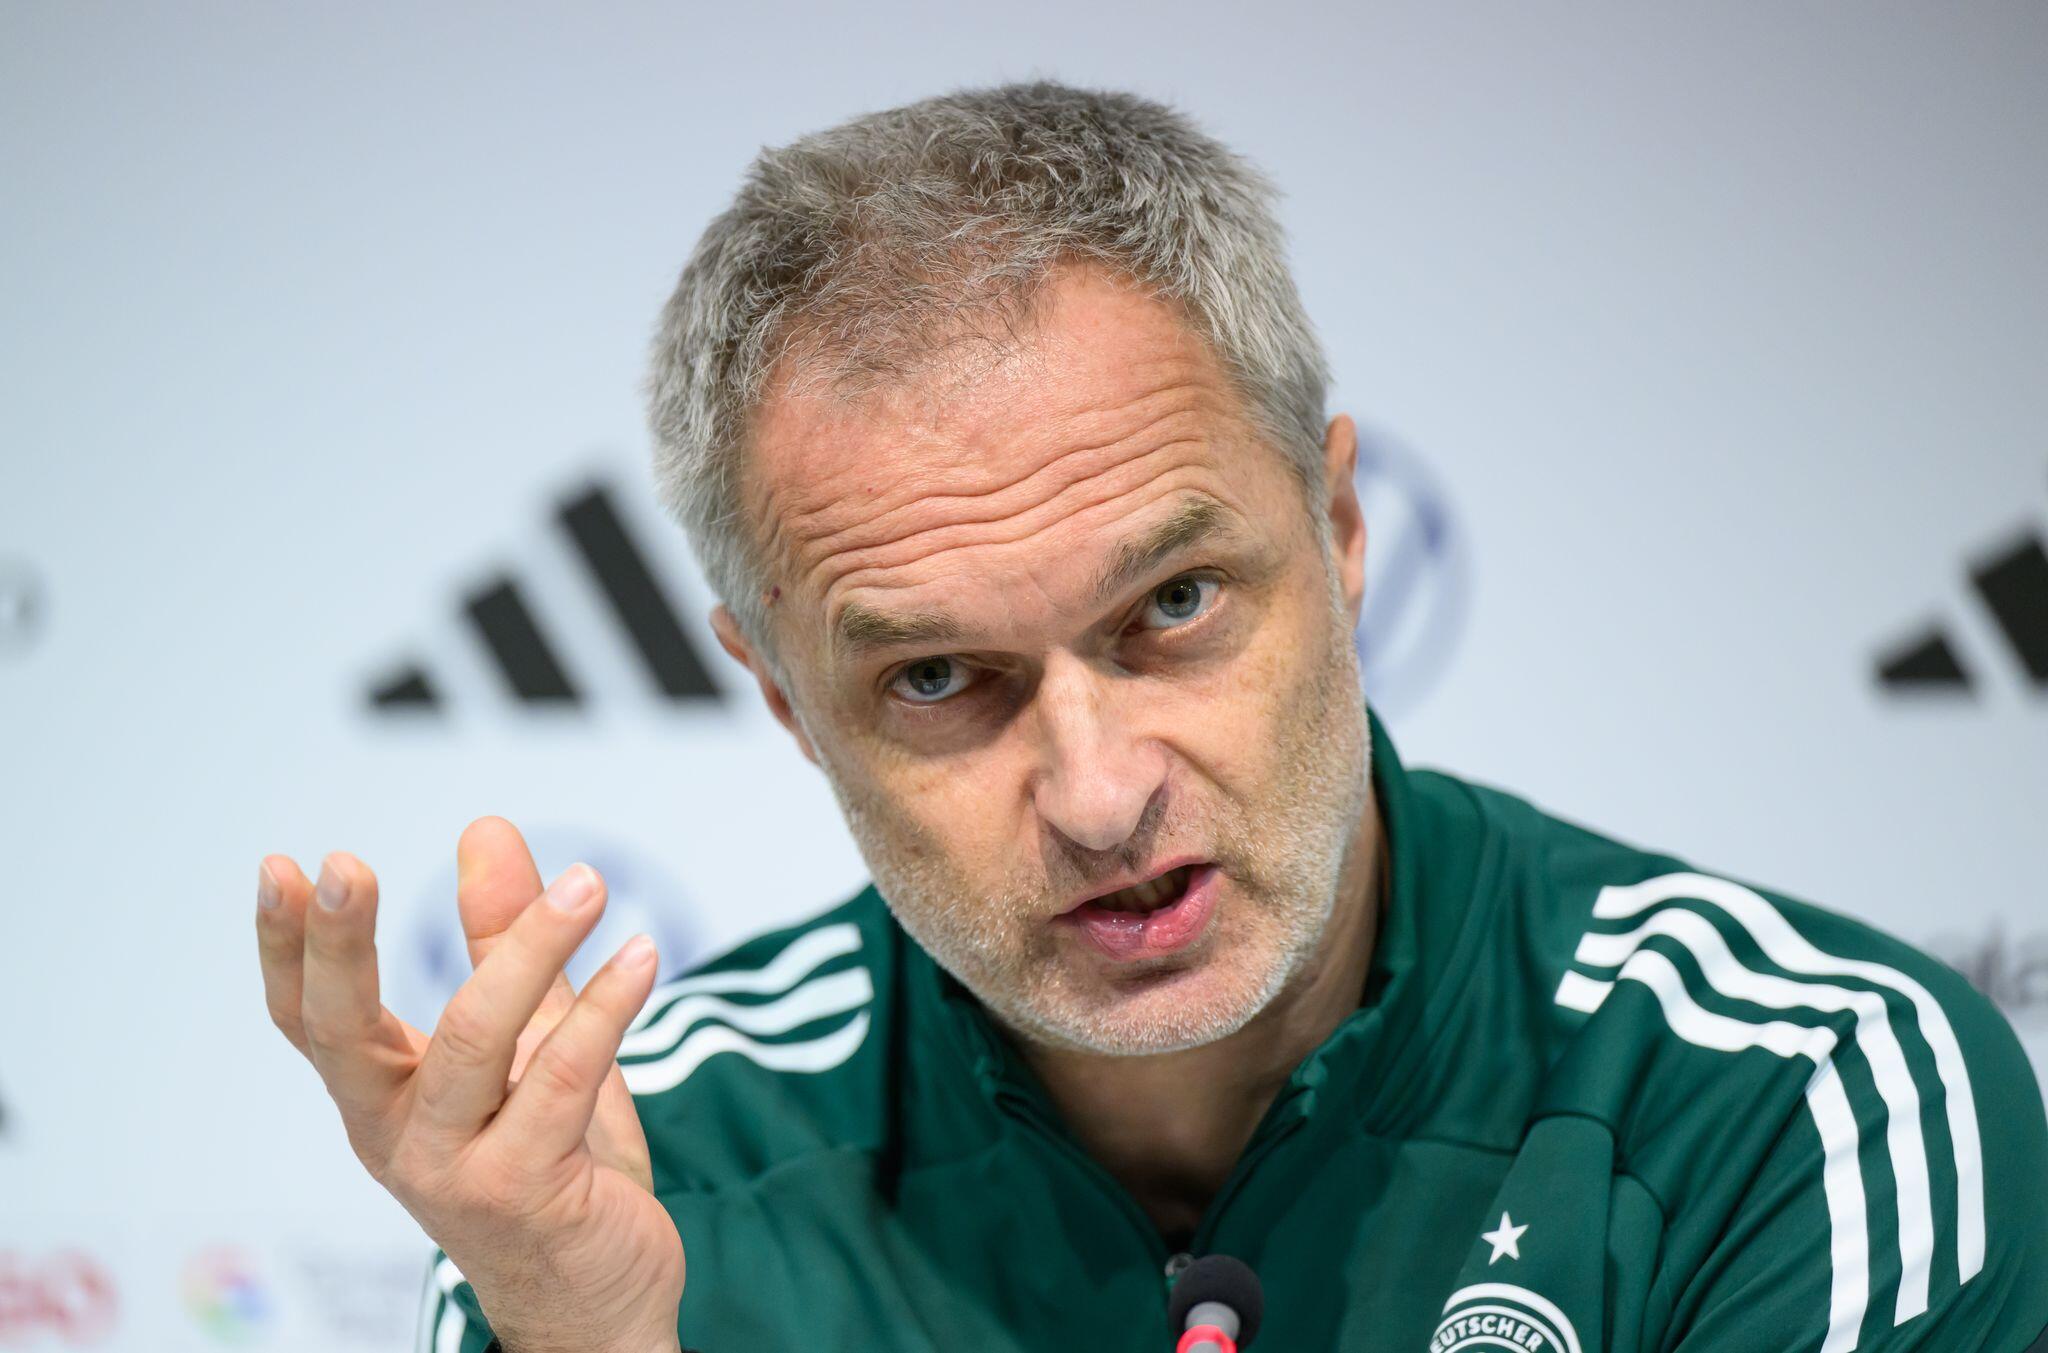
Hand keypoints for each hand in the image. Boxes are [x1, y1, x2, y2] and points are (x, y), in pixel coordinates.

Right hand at [254, 816, 684, 1352]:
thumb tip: (485, 829)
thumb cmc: (555, 1164)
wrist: (599, 1299)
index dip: (289, 947)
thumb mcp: (528, 1038)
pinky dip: (607, 1009)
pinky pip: (562, 1080)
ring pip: (474, 1041)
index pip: (310, 1019)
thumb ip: (503, 938)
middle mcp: (400, 1136)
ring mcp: (456, 1169)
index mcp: (385, 1099)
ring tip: (587, 883)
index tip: (283, 867)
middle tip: (349, 864)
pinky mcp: (526, 1190)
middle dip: (341, 946)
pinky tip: (643, 955)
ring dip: (531, 950)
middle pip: (346, 1034)